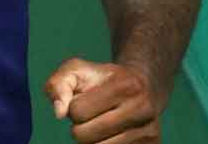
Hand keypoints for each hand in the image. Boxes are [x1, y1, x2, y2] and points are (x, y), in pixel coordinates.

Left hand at [44, 58, 160, 142]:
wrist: (144, 87)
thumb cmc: (102, 79)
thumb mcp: (77, 70)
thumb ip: (58, 85)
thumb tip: (59, 113)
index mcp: (124, 86)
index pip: (77, 112)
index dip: (72, 107)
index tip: (84, 100)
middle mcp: (142, 109)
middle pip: (85, 136)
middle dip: (79, 126)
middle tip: (91, 115)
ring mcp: (149, 131)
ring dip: (91, 139)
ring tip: (101, 123)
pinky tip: (112, 134)